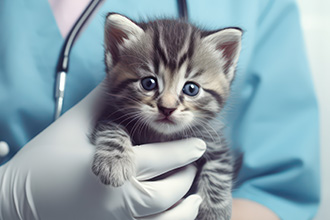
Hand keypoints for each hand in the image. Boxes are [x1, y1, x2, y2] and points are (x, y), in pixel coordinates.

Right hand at [0, 83, 205, 219]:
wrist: (14, 201)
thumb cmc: (42, 161)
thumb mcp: (72, 125)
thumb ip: (102, 101)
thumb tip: (121, 77)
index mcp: (110, 169)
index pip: (161, 160)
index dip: (184, 151)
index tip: (200, 146)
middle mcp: (117, 202)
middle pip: (169, 193)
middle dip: (187, 176)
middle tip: (193, 163)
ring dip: (184, 207)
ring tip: (194, 194)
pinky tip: (177, 214)